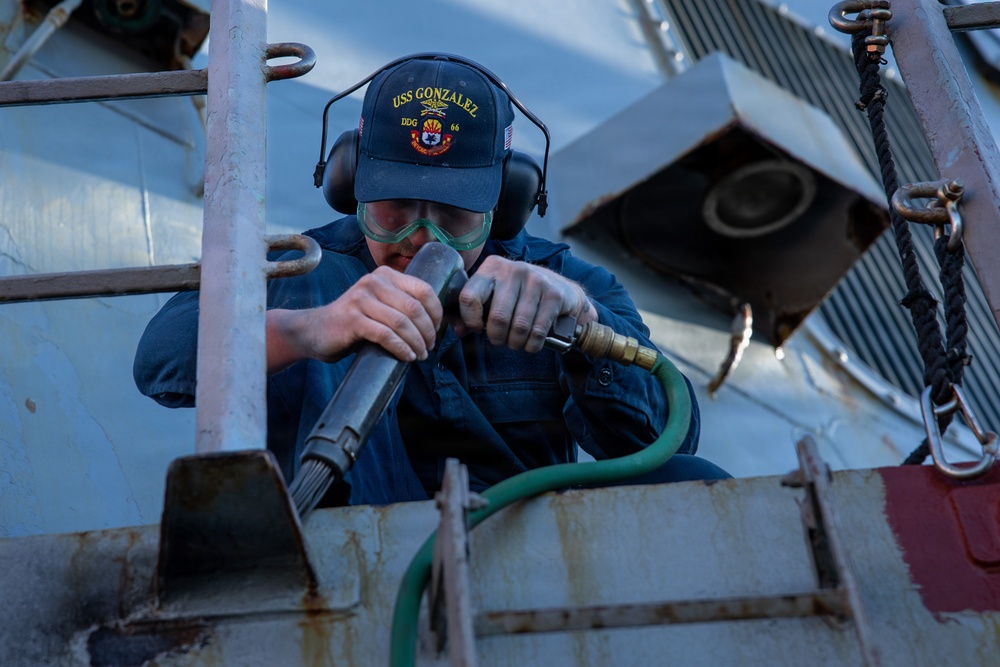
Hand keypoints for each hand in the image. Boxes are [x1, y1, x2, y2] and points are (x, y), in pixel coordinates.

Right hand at [267, 266, 442, 371]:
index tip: (437, 331)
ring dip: (417, 343)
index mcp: (385, 275)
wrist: (313, 331)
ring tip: (420, 355)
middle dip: (428, 332)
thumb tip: (434, 323)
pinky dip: (401, 348)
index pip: (424, 290)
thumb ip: (401, 305)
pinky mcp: (352, 320)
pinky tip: (407, 357)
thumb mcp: (379, 305)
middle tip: (429, 347)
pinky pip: (386, 335)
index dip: (436, 313)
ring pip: (402, 323)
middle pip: (415, 308)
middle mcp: (373, 282)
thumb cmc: (353, 322)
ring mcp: (361, 299)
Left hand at [457, 256, 596, 352]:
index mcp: (492, 267)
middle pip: (497, 317)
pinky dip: (531, 345)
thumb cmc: (521, 297)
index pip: (468, 297)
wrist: (563, 291)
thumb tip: (458, 331)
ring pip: (518, 327)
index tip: (477, 328)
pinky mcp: (554, 295)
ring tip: (515, 343)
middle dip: (497, 337)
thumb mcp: (496, 295)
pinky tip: (530, 344)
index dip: (470, 320)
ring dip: (515, 343)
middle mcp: (513, 269)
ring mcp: (536, 280)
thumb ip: (472, 311)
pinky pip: (537, 331)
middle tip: (500, 341)